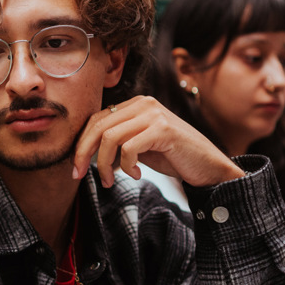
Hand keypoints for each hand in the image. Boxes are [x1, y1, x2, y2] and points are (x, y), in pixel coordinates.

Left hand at [70, 96, 240, 188]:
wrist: (208, 166)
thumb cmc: (173, 157)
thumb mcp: (139, 146)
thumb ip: (117, 142)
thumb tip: (84, 153)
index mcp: (135, 104)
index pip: (95, 120)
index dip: (81, 144)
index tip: (76, 168)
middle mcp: (143, 104)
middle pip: (98, 126)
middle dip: (83, 153)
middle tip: (79, 175)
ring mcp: (154, 114)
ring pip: (110, 137)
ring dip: (103, 164)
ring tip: (110, 181)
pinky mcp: (163, 129)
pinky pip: (129, 148)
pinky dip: (126, 166)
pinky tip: (137, 175)